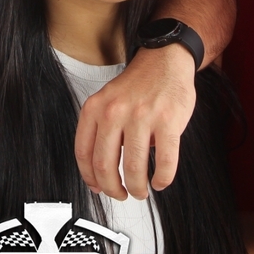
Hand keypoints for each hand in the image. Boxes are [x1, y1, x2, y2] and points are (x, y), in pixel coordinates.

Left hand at [74, 44, 196, 199]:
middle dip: (113, 189)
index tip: (98, 188)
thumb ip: (101, 130)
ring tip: (142, 190)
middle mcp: (115, 112)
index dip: (90, 178)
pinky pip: (165, 161)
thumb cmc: (137, 84)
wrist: (164, 59)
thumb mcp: (107, 101)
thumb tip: (99, 173)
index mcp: (95, 108)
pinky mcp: (169, 121)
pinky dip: (162, 178)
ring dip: (138, 188)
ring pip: (134, 168)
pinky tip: (161, 181)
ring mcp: (142, 116)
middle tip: (121, 195)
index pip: (84, 154)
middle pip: (105, 166)